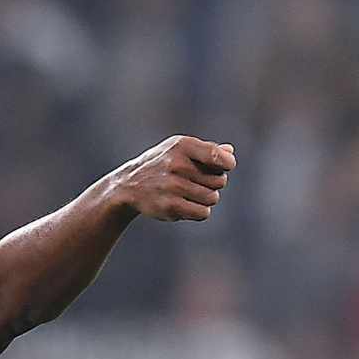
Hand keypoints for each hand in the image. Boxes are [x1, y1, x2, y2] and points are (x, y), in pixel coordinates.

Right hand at [113, 135, 236, 221]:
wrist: (129, 186)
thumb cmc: (161, 165)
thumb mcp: (179, 149)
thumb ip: (206, 150)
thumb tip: (230, 152)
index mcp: (182, 146)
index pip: (217, 156)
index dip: (227, 164)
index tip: (225, 167)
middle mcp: (176, 165)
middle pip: (220, 181)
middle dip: (214, 183)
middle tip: (198, 182)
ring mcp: (172, 186)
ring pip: (213, 198)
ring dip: (206, 199)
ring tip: (191, 194)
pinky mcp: (169, 206)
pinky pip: (203, 212)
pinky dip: (200, 211)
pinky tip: (188, 205)